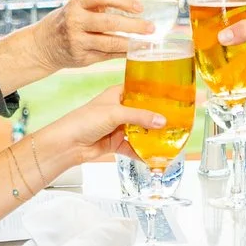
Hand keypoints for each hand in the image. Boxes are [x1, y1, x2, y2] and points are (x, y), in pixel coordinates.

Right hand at [0, 0, 153, 92]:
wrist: (43, 44)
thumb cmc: (69, 20)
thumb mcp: (81, 6)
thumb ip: (108, 0)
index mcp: (76, 3)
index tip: (140, 6)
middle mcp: (75, 21)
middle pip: (109, 22)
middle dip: (133, 25)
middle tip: (151, 27)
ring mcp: (77, 41)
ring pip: (110, 42)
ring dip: (131, 42)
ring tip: (147, 42)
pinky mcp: (81, 58)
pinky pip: (107, 55)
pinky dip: (123, 53)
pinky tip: (136, 51)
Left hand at [25, 84, 164, 172]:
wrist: (67, 144)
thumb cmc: (84, 120)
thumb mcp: (115, 113)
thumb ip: (139, 116)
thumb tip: (162, 120)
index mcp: (118, 94)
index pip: (141, 90)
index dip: (156, 93)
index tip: (174, 95)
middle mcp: (120, 109)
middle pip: (144, 112)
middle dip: (158, 117)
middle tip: (177, 119)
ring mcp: (119, 127)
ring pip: (141, 131)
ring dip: (152, 136)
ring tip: (171, 138)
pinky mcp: (116, 143)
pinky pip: (134, 147)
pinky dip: (143, 152)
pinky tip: (155, 156)